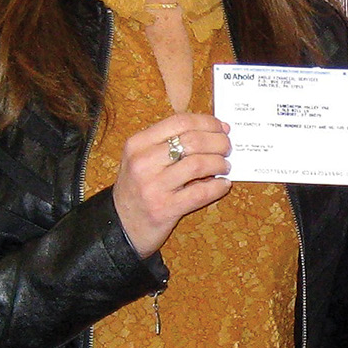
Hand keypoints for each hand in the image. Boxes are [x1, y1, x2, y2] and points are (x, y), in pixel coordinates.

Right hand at [112, 112, 231, 257]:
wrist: (120, 225)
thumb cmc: (138, 187)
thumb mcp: (143, 158)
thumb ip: (169, 142)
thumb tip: (214, 131)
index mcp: (138, 143)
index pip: (180, 122)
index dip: (207, 122)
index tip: (221, 127)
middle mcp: (143, 162)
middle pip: (192, 140)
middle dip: (218, 142)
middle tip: (227, 147)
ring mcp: (153, 186)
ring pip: (198, 164)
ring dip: (219, 163)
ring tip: (225, 166)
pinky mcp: (164, 209)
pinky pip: (200, 193)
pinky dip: (218, 187)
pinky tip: (223, 185)